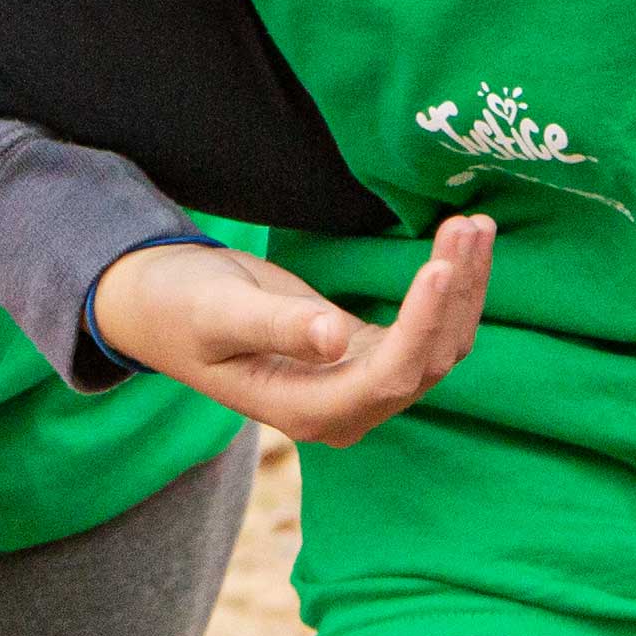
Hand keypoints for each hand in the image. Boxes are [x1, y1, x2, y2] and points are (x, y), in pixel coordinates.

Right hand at [88, 222, 495, 444]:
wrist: (159, 305)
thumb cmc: (178, 308)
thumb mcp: (220, 312)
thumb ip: (277, 326)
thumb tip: (335, 338)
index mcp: (309, 410)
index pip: (390, 374)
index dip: (423, 322)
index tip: (440, 263)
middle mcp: (345, 408)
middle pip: (429, 361)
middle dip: (456, 294)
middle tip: (468, 225)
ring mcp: (359, 385)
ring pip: (438, 346)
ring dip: (462, 288)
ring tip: (475, 226)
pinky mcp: (365, 354)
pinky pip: (424, 330)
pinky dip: (447, 289)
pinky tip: (461, 244)